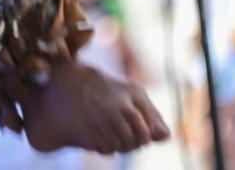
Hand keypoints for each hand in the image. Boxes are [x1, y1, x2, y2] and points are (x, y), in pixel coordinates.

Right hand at [17, 59, 169, 153]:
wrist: (69, 86)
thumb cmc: (109, 92)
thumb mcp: (133, 96)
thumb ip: (152, 115)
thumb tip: (165, 136)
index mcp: (130, 100)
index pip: (146, 134)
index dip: (144, 136)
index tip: (138, 129)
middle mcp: (114, 111)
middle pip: (134, 144)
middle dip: (132, 143)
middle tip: (124, 132)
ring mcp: (99, 122)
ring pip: (119, 149)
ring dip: (119, 146)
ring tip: (112, 132)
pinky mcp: (85, 132)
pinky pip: (104, 149)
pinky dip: (106, 147)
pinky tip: (100, 134)